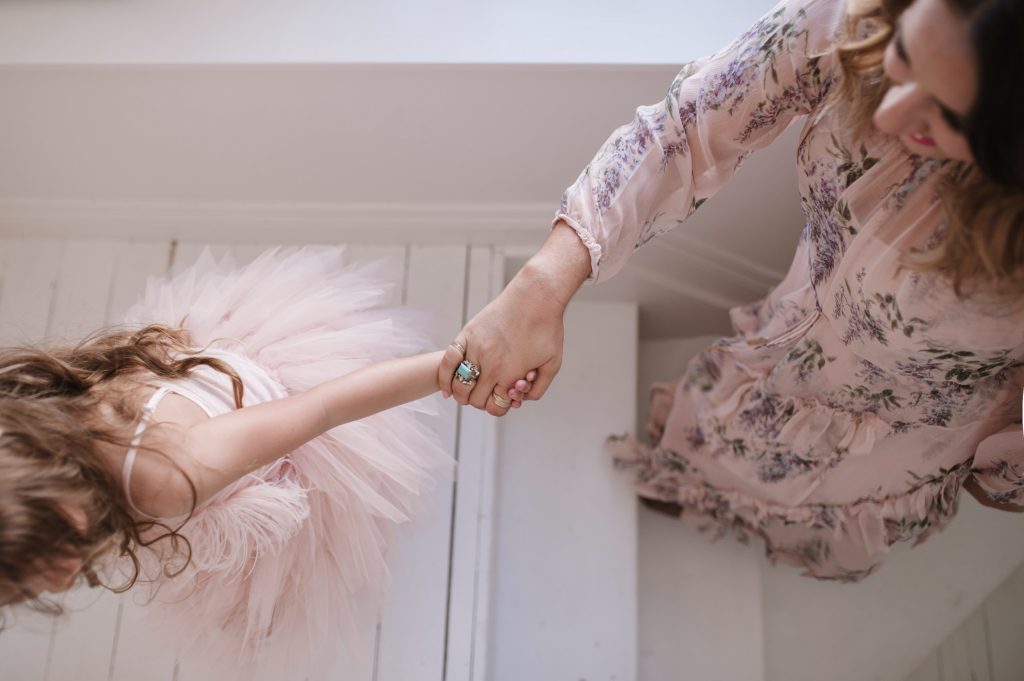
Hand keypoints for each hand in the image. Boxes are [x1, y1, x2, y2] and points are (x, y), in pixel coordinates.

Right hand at [438, 221, 591, 416]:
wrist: (535, 297)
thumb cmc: (547, 329)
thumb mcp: (552, 364)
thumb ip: (539, 389)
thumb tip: (520, 401)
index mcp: (509, 375)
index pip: (495, 407)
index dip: (498, 407)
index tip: (502, 399)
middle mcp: (490, 366)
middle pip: (474, 399)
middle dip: (480, 402)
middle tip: (485, 395)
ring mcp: (476, 349)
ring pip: (459, 384)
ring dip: (461, 394)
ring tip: (465, 394)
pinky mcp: (467, 335)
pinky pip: (448, 361)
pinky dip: (445, 378)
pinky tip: (447, 388)